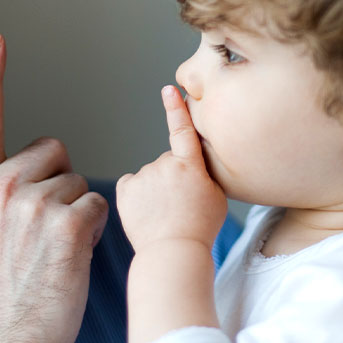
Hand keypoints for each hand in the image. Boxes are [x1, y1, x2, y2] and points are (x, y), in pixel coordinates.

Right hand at [0, 30, 108, 342]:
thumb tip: (27, 171)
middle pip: (54, 151)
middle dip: (57, 184)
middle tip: (40, 235)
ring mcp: (31, 205)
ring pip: (79, 181)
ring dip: (76, 212)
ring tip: (51, 254)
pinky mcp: (67, 224)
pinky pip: (99, 204)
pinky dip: (93, 230)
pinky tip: (69, 259)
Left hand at [117, 85, 226, 251]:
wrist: (173, 253)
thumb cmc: (201, 227)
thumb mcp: (217, 195)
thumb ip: (205, 171)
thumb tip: (192, 159)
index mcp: (189, 164)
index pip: (182, 128)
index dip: (175, 107)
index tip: (169, 88)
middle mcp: (163, 164)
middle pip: (168, 162)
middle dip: (174, 177)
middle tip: (182, 204)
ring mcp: (142, 176)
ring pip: (151, 175)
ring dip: (156, 188)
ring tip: (165, 214)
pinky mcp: (125, 190)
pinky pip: (133, 185)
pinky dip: (138, 195)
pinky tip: (147, 212)